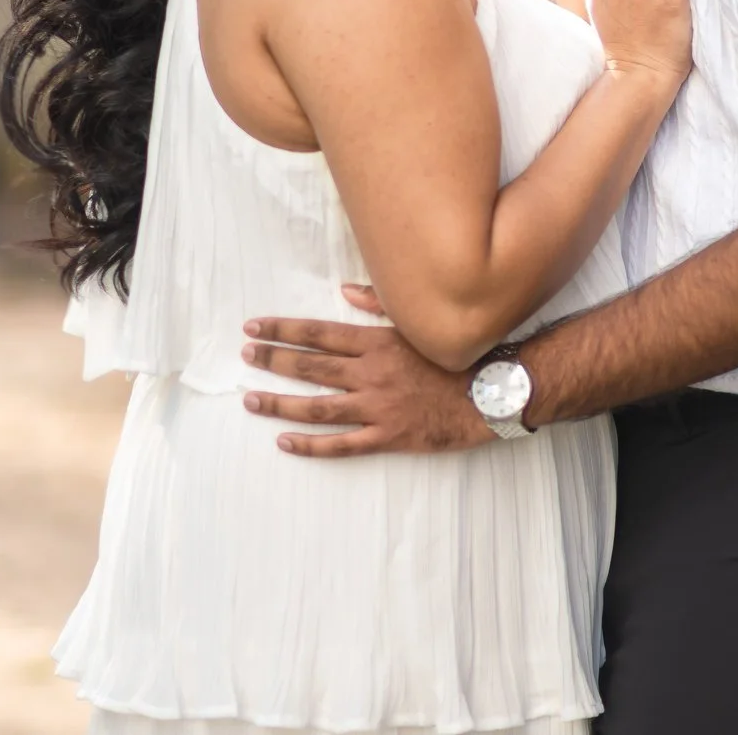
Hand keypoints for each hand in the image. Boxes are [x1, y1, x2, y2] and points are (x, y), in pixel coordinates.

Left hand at [240, 290, 493, 455]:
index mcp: (378, 343)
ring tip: (251, 399)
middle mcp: (371, 374)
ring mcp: (377, 408)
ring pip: (316, 407)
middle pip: (311, 366)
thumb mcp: (419, 323)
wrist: (491, 393)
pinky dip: (310, 445)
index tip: (254, 328)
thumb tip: (344, 292)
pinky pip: (341, 445)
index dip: (282, 330)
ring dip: (279, 403)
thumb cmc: (458, 355)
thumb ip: (379, 305)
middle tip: (245, 357)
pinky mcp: (387, 437)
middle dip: (273, 361)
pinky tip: (285, 441)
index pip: (318, 333)